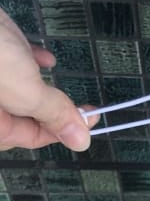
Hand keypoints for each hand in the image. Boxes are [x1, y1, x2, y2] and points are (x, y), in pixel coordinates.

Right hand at [0, 8, 97, 151]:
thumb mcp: (25, 91)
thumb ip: (53, 115)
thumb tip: (81, 142)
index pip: (31, 137)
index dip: (63, 129)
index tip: (91, 118)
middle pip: (23, 115)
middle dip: (49, 107)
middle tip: (81, 102)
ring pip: (16, 90)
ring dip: (40, 85)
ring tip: (57, 82)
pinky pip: (8, 64)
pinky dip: (27, 61)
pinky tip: (44, 57)